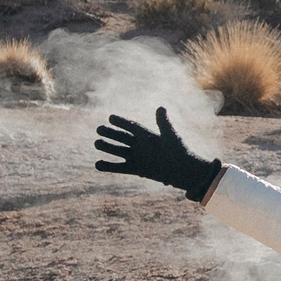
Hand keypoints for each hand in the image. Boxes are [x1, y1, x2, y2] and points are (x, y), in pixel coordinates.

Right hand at [94, 108, 220, 201]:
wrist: (184, 172)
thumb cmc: (179, 152)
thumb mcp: (170, 136)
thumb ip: (164, 123)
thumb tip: (161, 107)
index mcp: (148, 135)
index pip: (132, 126)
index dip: (121, 122)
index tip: (111, 117)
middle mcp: (141, 145)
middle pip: (122, 137)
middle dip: (111, 133)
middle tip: (99, 129)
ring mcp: (138, 157)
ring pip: (118, 150)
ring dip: (107, 147)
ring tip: (97, 143)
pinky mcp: (136, 170)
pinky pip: (119, 167)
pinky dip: (109, 166)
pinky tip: (97, 164)